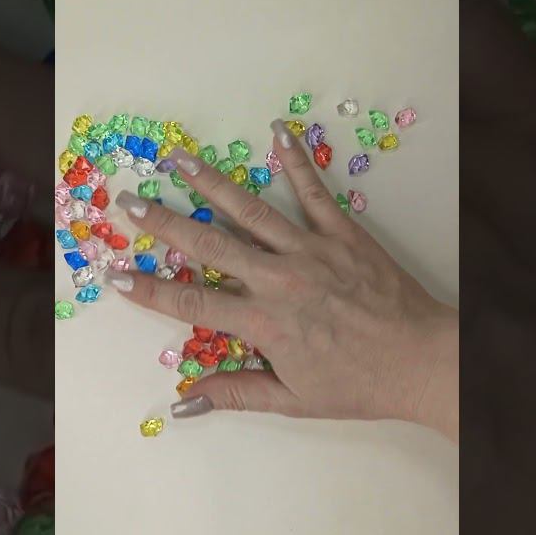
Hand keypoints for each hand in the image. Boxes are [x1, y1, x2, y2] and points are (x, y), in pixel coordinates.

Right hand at [105, 123, 459, 440]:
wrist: (422, 359)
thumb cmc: (358, 384)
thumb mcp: (293, 399)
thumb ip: (236, 393)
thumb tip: (182, 403)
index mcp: (265, 322)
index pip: (192, 303)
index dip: (148, 290)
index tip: (113, 273)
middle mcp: (281, 278)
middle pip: (211, 246)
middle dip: (165, 223)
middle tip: (129, 201)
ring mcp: (312, 249)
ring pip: (252, 210)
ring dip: (212, 183)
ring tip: (180, 159)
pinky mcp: (343, 232)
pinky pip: (314, 191)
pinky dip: (296, 160)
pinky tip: (277, 131)